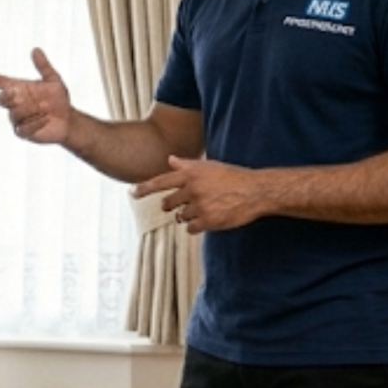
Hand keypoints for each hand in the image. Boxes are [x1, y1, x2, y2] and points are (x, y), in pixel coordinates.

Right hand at [0, 47, 73, 145]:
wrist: (68, 120)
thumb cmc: (59, 100)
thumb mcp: (54, 80)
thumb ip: (43, 66)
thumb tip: (36, 50)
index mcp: (19, 89)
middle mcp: (14, 104)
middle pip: (1, 99)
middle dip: (8, 96)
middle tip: (22, 94)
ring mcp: (17, 118)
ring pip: (14, 113)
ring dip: (31, 110)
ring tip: (45, 109)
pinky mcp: (22, 132)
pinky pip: (23, 127)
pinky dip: (35, 122)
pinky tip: (45, 119)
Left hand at [132, 155, 261, 233]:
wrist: (256, 191)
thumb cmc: (232, 176)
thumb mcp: (209, 166)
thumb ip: (187, 165)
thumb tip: (170, 159)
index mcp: (191, 174)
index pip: (161, 181)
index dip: (145, 188)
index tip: (132, 193)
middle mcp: (192, 189)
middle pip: (168, 204)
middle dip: (172, 206)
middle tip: (187, 203)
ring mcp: (199, 206)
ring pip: (180, 217)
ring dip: (188, 215)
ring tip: (207, 207)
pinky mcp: (208, 221)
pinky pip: (190, 229)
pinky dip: (195, 226)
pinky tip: (208, 218)